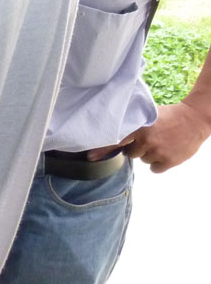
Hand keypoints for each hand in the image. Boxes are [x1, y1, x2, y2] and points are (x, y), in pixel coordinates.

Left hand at [88, 101, 210, 173]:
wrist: (194, 120)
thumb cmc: (169, 116)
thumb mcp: (148, 115)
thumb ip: (133, 123)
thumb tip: (115, 130)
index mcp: (138, 127)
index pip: (115, 140)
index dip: (102, 149)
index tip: (89, 157)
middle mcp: (145, 140)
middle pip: (130, 153)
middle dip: (136, 148)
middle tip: (148, 138)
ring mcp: (157, 152)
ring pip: (143, 160)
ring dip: (149, 154)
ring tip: (160, 142)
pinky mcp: (168, 162)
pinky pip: (154, 169)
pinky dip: (159, 163)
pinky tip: (166, 151)